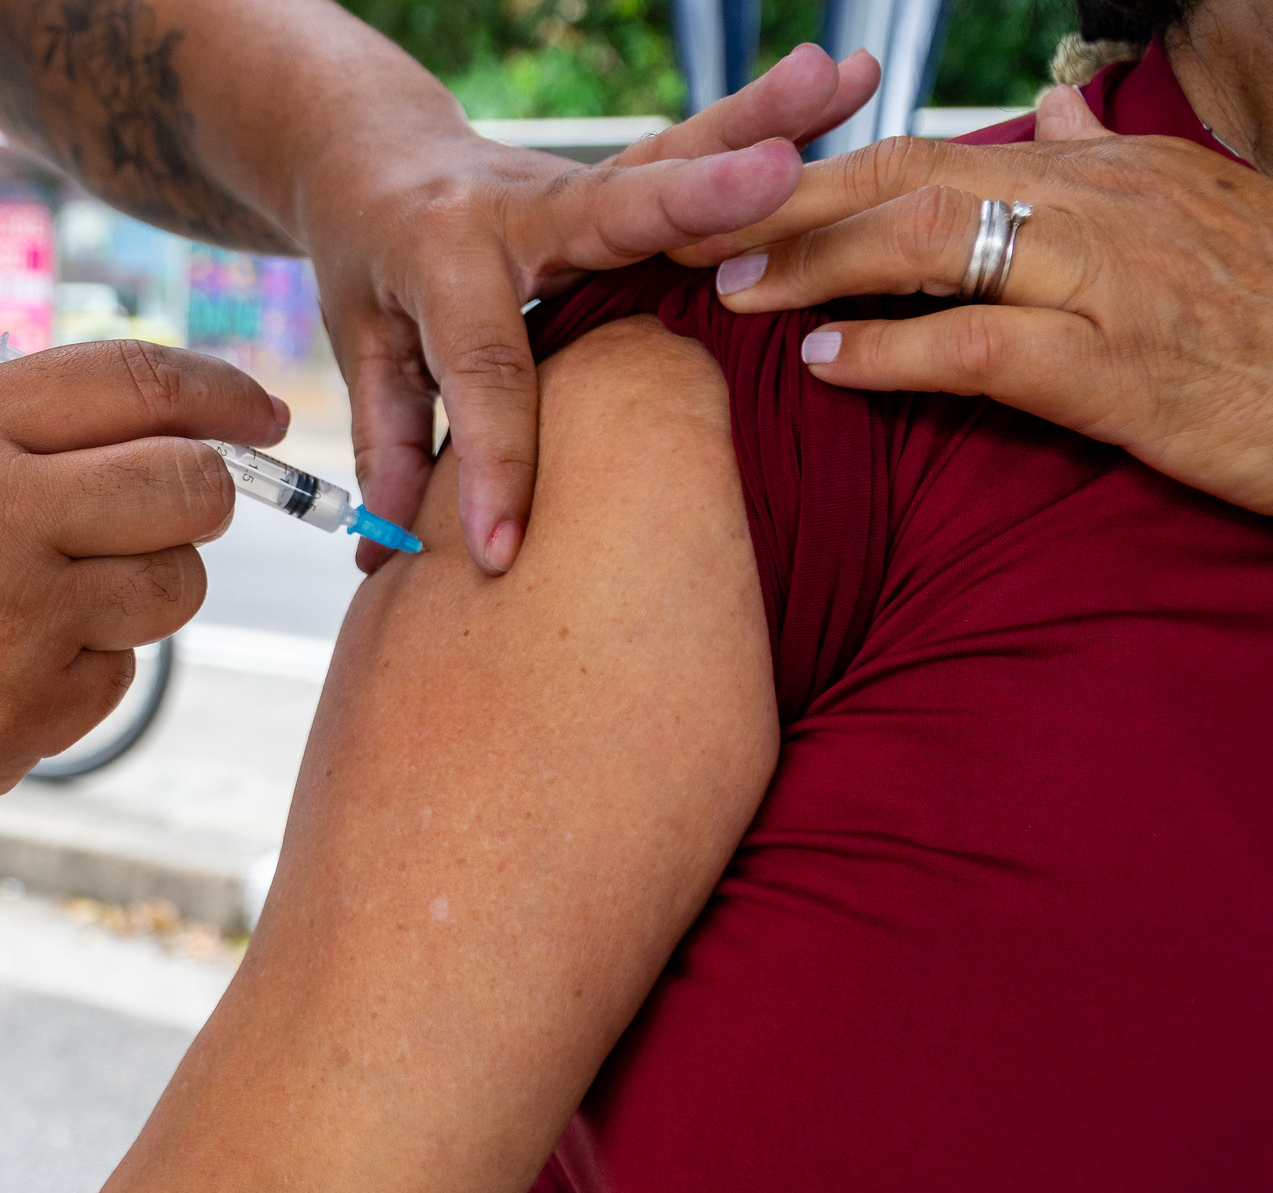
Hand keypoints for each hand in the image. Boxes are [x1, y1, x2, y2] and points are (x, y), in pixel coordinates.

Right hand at [0, 340, 281, 817]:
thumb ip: (42, 420)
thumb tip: (198, 422)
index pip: (147, 383)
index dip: (227, 395)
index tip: (264, 416)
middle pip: (193, 491)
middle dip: (202, 495)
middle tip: (165, 508)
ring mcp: (15, 630)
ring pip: (175, 589)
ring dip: (147, 582)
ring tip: (58, 589)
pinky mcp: (23, 721)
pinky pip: (121, 676)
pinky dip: (89, 663)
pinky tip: (7, 659)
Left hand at [304, 42, 880, 572]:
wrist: (373, 156)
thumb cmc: (369, 263)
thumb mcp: (361, 346)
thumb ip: (388, 442)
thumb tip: (390, 558)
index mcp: (441, 254)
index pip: (484, 367)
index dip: (496, 461)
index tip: (504, 550)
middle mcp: (522, 206)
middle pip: (615, 210)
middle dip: (695, 202)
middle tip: (771, 178)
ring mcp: (581, 185)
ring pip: (677, 156)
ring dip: (765, 120)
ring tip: (847, 77)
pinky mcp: (622, 182)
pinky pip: (700, 155)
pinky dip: (774, 118)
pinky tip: (852, 78)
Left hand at [696, 86, 1272, 513]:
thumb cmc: (1269, 314)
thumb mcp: (1195, 211)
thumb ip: (1104, 162)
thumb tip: (1044, 110)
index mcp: (1102, 172)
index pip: (928, 155)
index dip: (820, 176)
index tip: (735, 201)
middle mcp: (1098, 206)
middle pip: (907, 180)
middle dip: (786, 204)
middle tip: (692, 232)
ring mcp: (1108, 282)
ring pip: (928, 243)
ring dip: (813, 266)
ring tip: (732, 292)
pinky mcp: (1119, 368)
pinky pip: (978, 344)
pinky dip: (888, 352)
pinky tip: (822, 365)